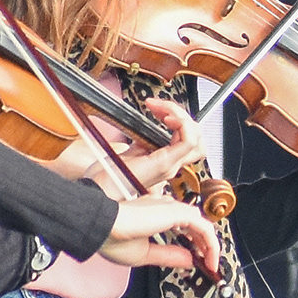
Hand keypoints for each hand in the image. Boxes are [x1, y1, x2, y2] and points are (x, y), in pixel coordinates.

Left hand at [41, 124, 195, 197]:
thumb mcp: (129, 152)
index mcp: (164, 162)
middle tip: (161, 107)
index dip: (177, 120)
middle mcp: (172, 165)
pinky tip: (167, 118)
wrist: (100, 190)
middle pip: (197, 138)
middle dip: (182, 116)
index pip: (187, 139)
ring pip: (195, 137)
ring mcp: (170, 165)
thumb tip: (147, 128)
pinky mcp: (164, 164)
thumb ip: (142, 142)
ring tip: (165, 110)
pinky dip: (182, 125)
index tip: (158, 109)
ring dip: (183, 117)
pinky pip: (187, 142)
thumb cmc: (110, 177)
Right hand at [101, 196, 223, 280]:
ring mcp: (172, 209)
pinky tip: (210, 260)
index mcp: (154, 215)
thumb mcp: (145, 254)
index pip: (181, 226)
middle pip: (195, 224)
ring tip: (211, 263)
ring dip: (210, 245)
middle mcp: (165, 209)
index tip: (196, 260)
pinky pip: (203, 228)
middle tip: (208, 263)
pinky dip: (211, 244)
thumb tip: (189, 261)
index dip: (193, 243)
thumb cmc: (111, 238)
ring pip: (201, 226)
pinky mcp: (177, 212)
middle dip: (204, 245)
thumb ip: (169, 256)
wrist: (101, 228)